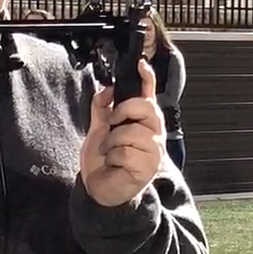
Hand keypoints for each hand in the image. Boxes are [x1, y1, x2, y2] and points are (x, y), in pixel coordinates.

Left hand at [80, 58, 163, 208]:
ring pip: (130, 132)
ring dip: (111, 143)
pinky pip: (125, 152)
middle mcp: (153, 134)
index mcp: (143, 122)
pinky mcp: (148, 167)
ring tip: (111, 153)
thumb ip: (102, 108)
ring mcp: (153, 151)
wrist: (99, 189)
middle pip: (144, 107)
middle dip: (121, 112)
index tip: (141, 64)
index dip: (147, 78)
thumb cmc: (103, 162)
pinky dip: (112, 158)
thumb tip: (107, 89)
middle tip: (111, 126)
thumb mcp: (98, 129)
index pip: (149, 96)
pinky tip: (115, 166)